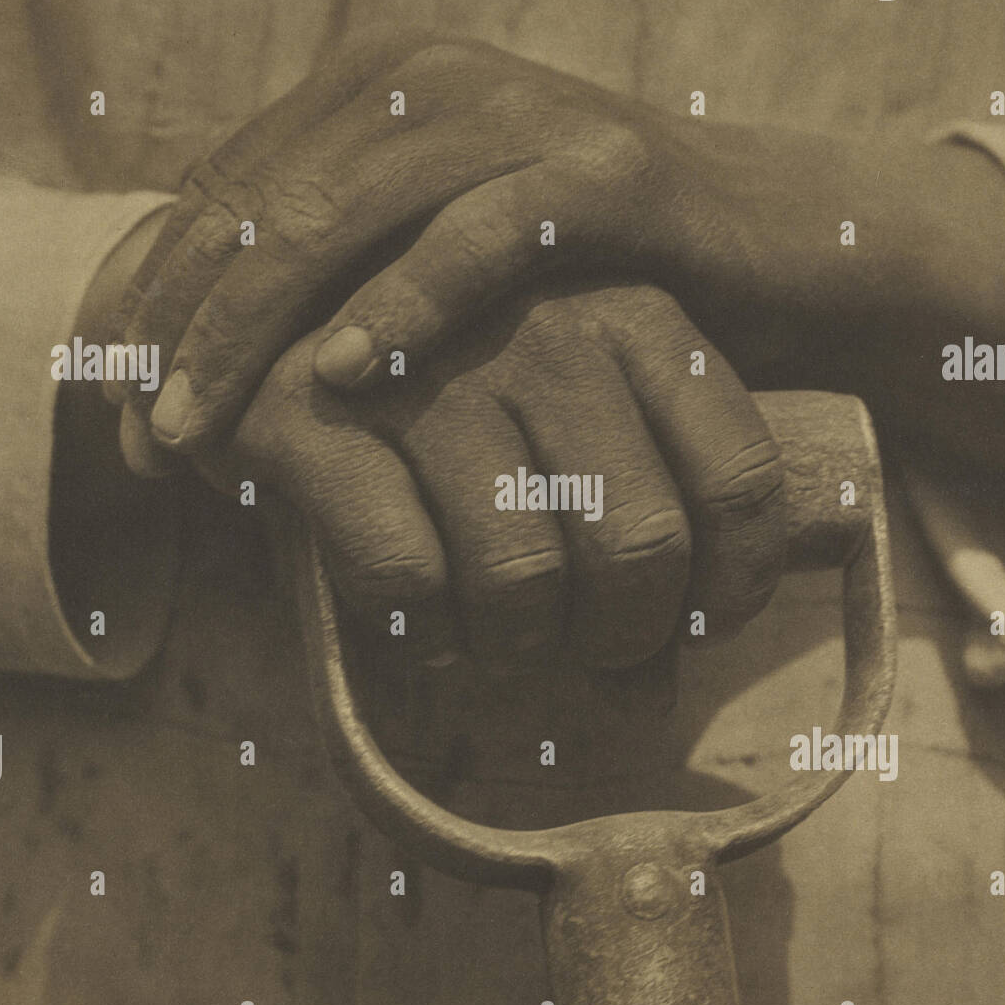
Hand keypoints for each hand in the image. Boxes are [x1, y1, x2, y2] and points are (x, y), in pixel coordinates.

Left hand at [109, 31, 809, 466]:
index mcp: (377, 92)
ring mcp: (513, 112)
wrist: (769, 252)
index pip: (225, 196)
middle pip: (260, 204)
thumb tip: (230, 364)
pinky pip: (477, 237)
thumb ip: (347, 281)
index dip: (158, 304)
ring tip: (200, 432)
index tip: (122, 413)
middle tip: (142, 443)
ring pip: (341, 216)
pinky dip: (405, 305)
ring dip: (255, 330)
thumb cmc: (592, 283)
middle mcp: (430, 80)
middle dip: (182, 331)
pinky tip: (343, 376)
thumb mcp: (448, 274)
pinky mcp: (598, 168)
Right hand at [189, 285, 786, 670]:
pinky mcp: (317, 413)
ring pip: (521, 574)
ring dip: (517, 644)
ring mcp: (429, 364)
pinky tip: (421, 624)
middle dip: (620, 637)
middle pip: (639, 545)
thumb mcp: (572, 416)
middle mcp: (543, 323)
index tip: (693, 627)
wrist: (265, 316)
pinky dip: (422, 631)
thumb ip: (639, 513)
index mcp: (633, 313)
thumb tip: (654, 692)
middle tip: (584, 646)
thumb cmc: (456, 395)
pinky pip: (405, 576)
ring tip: (497, 636)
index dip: (731, 586)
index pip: (739, 478)